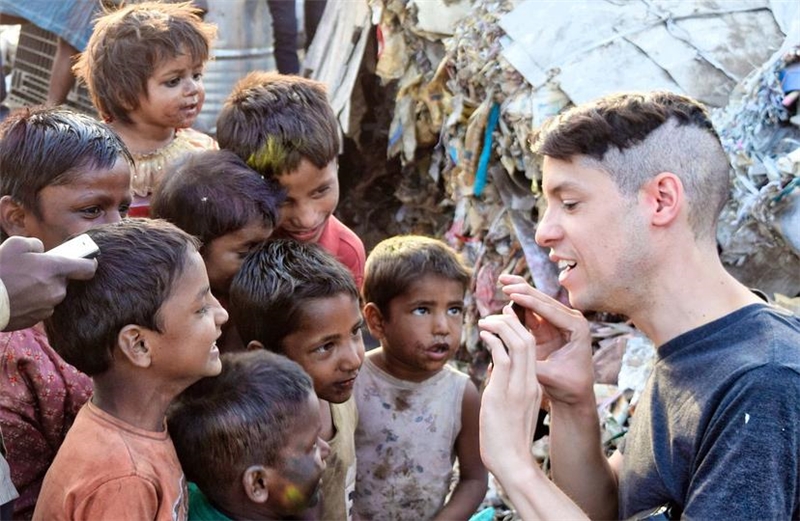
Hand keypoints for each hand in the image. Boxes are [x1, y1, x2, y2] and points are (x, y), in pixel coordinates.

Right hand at [0, 236, 95, 330]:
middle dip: (52, 276)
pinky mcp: (37, 319)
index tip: (88, 260)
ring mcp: (48, 306)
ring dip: (41, 290)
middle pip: (64, 281)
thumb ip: (35, 245)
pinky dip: (33, 302)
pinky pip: (41, 307)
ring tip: (19, 285)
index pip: (87, 268)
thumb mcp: (16, 245)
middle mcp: (57, 289)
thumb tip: (42, 251)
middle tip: (32, 271)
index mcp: (55, 269)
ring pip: (51, 295)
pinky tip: (16, 297)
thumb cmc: (0, 270)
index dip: (89, 263)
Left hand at [477, 306, 540, 475]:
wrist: (513, 464)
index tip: (505, 320)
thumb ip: (507, 387)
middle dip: (512, 321)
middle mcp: (529, 383)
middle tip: (495, 314)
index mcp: (533, 386)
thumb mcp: (512, 408)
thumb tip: (495, 371)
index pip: (531, 348)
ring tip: (486, 321)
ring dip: (501, 326)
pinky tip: (483, 335)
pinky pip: (502, 358)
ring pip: (519, 344)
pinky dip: (493, 341)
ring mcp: (518, 388)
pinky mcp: (502, 395)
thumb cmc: (508, 440)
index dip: (519, 329)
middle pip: (528, 340)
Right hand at [498, 273, 592, 405]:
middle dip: (522, 289)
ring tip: (503, 280)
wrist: (574, 394)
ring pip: (536, 301)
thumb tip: (508, 349)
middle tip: (503, 281)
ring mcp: (559, 322)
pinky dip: (518, 303)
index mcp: (577, 328)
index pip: (550, 310)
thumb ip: (528, 361)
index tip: (511, 294)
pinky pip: (531, 311)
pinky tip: (505, 294)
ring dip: (519, 291)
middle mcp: (571, 320)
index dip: (529, 301)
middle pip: (543, 299)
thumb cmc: (567, 386)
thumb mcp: (548, 375)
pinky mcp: (548, 326)